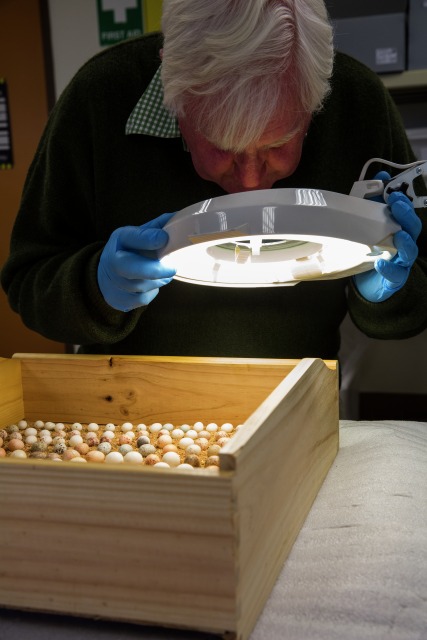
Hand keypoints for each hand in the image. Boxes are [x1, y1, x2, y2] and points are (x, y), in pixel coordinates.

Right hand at [98, 213, 175, 310]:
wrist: (105, 276)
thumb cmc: (128, 251)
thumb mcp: (136, 235)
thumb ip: (155, 228)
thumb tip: (178, 217)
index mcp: (120, 239)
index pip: (132, 237)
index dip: (148, 238)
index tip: (164, 238)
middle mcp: (113, 261)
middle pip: (132, 268)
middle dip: (155, 269)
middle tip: (172, 268)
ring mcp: (114, 282)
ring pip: (142, 286)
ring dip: (158, 281)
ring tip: (164, 273)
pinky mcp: (120, 299)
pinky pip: (142, 299)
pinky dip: (152, 292)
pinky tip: (151, 284)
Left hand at [353, 173, 420, 302]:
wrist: (365, 283)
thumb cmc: (369, 249)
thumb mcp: (367, 222)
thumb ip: (373, 200)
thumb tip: (381, 175)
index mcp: (401, 229)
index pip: (408, 214)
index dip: (404, 202)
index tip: (393, 193)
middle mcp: (405, 244)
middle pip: (413, 229)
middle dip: (406, 216)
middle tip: (397, 205)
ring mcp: (402, 263)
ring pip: (411, 251)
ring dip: (406, 242)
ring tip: (399, 235)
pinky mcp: (394, 279)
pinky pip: (396, 275)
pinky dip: (389, 269)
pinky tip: (380, 263)